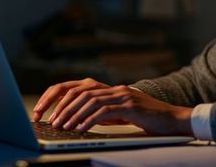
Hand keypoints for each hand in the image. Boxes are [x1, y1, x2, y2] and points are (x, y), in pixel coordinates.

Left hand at [32, 78, 193, 135]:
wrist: (172, 118)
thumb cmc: (146, 118)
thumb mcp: (118, 113)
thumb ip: (101, 111)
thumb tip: (78, 119)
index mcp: (108, 88)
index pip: (75, 86)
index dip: (56, 96)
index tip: (43, 109)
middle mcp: (113, 88)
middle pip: (79, 90)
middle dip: (61, 106)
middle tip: (50, 120)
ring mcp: (122, 95)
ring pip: (89, 100)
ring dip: (73, 114)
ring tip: (62, 126)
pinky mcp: (130, 105)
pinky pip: (104, 111)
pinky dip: (89, 119)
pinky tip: (81, 129)